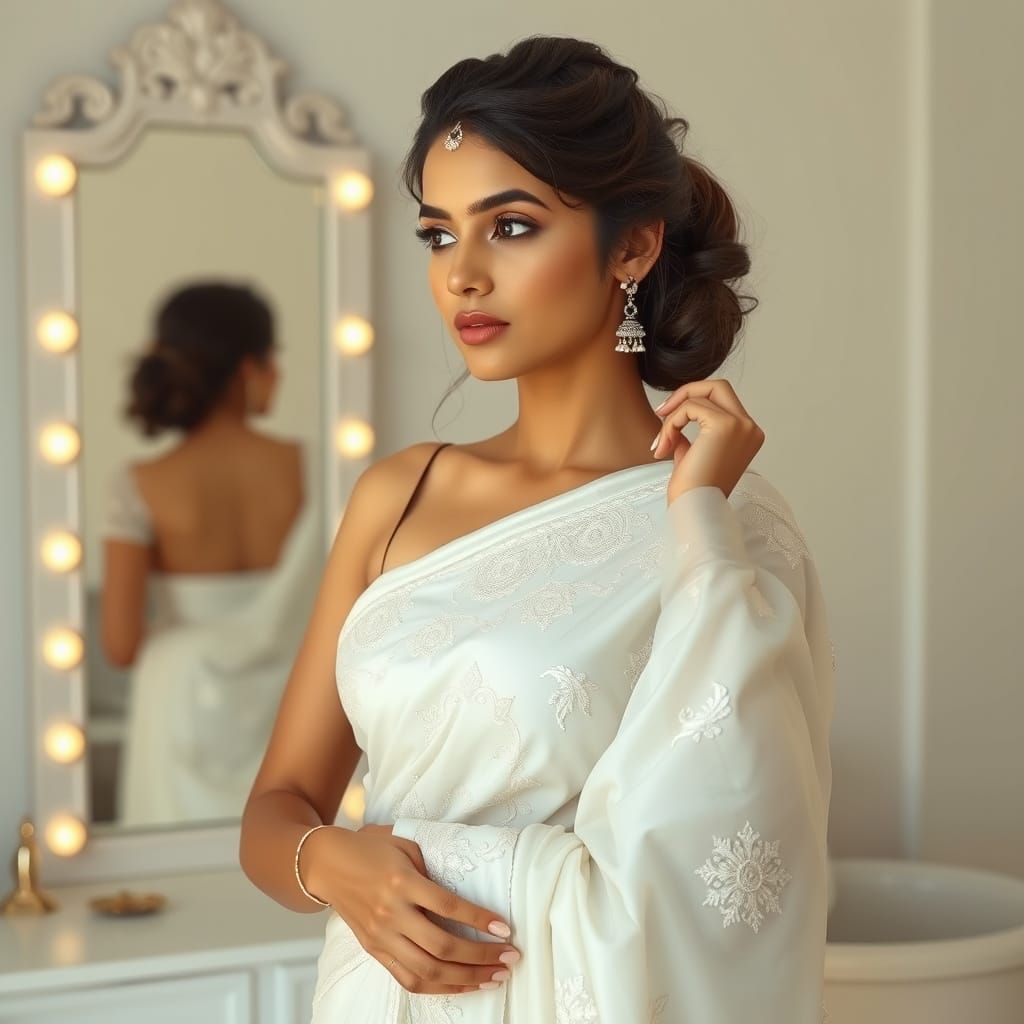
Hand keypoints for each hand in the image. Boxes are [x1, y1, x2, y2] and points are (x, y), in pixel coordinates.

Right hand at [303, 823, 518, 995]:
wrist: (327, 865)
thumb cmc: (371, 849)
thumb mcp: (404, 845)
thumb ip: (433, 869)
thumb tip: (465, 895)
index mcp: (402, 882)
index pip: (448, 906)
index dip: (479, 920)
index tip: (505, 928)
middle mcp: (391, 913)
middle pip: (442, 945)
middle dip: (481, 956)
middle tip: (511, 957)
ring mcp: (382, 936)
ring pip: (428, 970)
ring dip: (466, 978)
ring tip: (496, 976)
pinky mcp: (375, 951)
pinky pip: (409, 978)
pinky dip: (440, 987)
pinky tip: (465, 984)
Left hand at [652, 378, 764, 504]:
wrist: (694, 511)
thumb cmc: (692, 492)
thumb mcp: (693, 456)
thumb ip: (690, 436)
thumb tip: (675, 419)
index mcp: (747, 435)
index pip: (720, 400)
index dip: (691, 403)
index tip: (666, 420)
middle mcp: (750, 428)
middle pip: (717, 386)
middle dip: (685, 394)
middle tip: (660, 413)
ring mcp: (741, 425)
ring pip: (701, 394)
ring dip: (672, 416)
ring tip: (661, 443)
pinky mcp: (726, 425)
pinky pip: (690, 407)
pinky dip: (671, 423)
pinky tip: (663, 447)